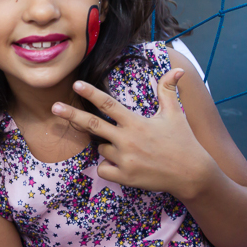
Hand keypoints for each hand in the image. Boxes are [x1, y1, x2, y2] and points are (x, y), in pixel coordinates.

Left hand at [51, 70, 214, 198]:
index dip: (91, 93)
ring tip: (131, 150)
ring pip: (101, 148)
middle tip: (54, 107)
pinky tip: (125, 166)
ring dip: (107, 147)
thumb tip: (176, 70)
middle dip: (71, 115)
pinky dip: (108, 167)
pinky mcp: (124, 177)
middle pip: (92, 124)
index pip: (109, 104)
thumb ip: (168, 91)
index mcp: (136, 123)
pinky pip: (103, 169)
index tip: (76, 84)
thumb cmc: (183, 141)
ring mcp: (124, 159)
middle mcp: (127, 140)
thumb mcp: (175, 114)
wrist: (192, 174)